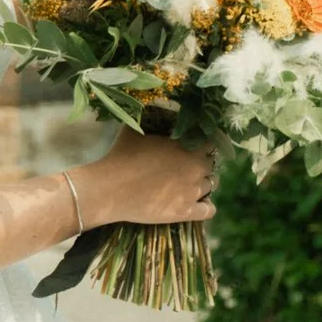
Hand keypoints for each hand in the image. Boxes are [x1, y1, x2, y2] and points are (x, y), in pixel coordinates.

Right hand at [75, 133, 218, 229]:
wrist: (110, 189)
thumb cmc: (121, 156)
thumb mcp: (136, 131)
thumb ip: (151, 121)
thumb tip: (151, 109)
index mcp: (188, 147)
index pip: (209, 143)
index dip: (199, 145)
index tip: (190, 147)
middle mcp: (196, 169)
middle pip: (210, 164)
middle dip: (199, 164)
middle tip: (184, 166)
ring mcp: (193, 193)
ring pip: (211, 185)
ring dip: (201, 183)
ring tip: (186, 184)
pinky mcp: (185, 212)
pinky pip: (209, 211)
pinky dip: (206, 206)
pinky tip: (196, 203)